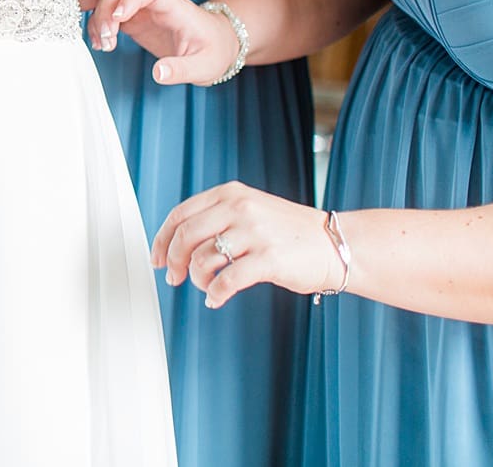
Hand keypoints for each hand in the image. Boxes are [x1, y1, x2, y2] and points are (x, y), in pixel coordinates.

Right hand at [87, 0, 239, 84]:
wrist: (216, 43)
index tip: (118, 19)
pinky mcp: (134, 19)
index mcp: (175, 7)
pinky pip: (109, 12)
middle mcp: (156, 2)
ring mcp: (143, 8)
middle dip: (107, 8)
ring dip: (100, 16)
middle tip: (107, 38)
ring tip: (104, 45)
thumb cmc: (213, 51)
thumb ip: (181, 70)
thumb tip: (158, 73)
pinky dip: (99, 25)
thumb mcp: (204, 66)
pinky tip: (102, 44)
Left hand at [151, 181, 343, 308]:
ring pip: (203, 259)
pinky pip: (227, 280)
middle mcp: (239, 209)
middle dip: (173, 261)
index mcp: (230, 194)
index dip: (162, 240)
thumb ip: (217, 217)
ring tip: (206, 286)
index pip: (180, 215)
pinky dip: (215, 293)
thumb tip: (178, 242)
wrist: (336, 244)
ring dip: (198, 279)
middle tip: (174, 277)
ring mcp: (254, 233)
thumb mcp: (250, 209)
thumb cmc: (289, 233)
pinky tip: (217, 298)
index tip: (156, 258)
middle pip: (185, 236)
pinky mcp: (268, 259)